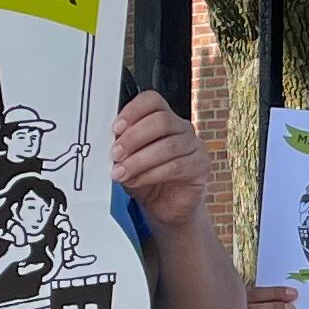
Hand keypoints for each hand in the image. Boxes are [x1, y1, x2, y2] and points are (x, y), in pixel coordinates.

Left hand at [112, 91, 211, 231]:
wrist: (165, 207)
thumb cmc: (147, 179)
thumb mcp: (128, 159)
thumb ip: (121, 147)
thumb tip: (108, 141)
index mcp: (163, 118)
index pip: (152, 101)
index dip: (133, 111)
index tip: (115, 128)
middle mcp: (181, 128)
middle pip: (161, 120)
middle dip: (134, 138)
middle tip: (115, 154)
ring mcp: (194, 146)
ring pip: (168, 146)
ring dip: (139, 160)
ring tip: (121, 173)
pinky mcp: (200, 166)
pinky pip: (176, 166)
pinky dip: (151, 174)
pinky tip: (136, 181)